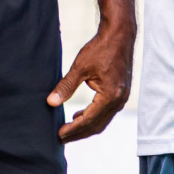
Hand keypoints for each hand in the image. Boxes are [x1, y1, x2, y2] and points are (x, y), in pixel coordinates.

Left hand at [49, 21, 133, 142]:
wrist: (120, 34)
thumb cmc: (101, 48)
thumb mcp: (81, 67)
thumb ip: (66, 86)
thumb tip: (50, 103)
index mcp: (111, 95)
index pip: (89, 120)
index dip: (72, 129)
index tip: (57, 134)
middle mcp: (119, 99)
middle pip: (97, 125)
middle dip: (78, 133)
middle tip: (60, 138)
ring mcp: (122, 97)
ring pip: (103, 120)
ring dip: (86, 126)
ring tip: (68, 129)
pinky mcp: (122, 92)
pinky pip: (107, 112)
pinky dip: (94, 117)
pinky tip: (80, 114)